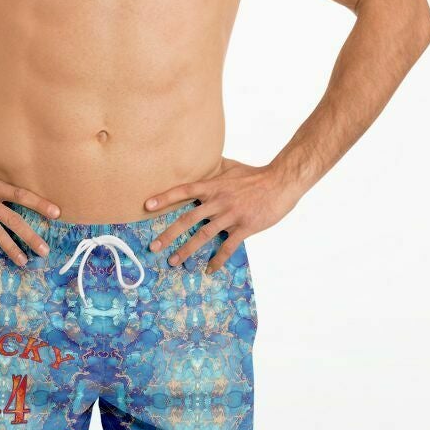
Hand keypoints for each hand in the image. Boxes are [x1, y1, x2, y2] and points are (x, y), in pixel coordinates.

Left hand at [143, 158, 299, 272]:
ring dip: (186, 250)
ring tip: (174, 261)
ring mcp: (231, 215)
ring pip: (203, 235)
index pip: (184, 190)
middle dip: (168, 234)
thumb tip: (202, 160)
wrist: (281, 182)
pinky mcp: (245, 227)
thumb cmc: (256, 175)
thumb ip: (215, 168)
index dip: (165, 197)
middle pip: (187, 219)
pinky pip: (228, 247)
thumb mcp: (232, 167)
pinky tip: (209, 269)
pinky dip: (217, 260)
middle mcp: (218, 201)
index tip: (147, 206)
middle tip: (154, 246)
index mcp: (213, 186)